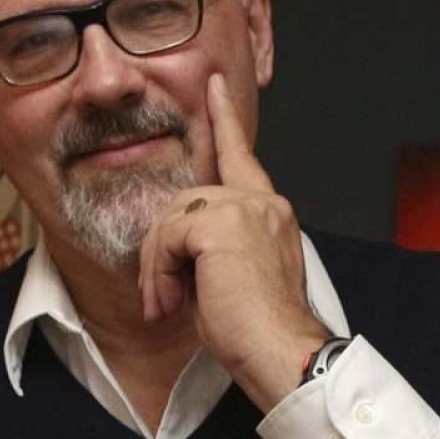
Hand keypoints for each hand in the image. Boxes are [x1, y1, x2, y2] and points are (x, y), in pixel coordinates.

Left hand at [135, 73, 329, 407]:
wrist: (280, 352)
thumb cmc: (259, 332)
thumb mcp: (230, 278)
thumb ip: (209, 248)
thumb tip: (171, 249)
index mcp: (269, 212)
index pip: (241, 157)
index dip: (225, 120)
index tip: (214, 85)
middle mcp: (262, 203)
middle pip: (185, 203)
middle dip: (161, 251)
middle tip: (162, 299)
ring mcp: (244, 209)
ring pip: (171, 220)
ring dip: (158, 267)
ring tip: (169, 306)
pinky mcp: (221, 224)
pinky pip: (167, 237)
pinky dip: (160, 272)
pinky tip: (173, 302)